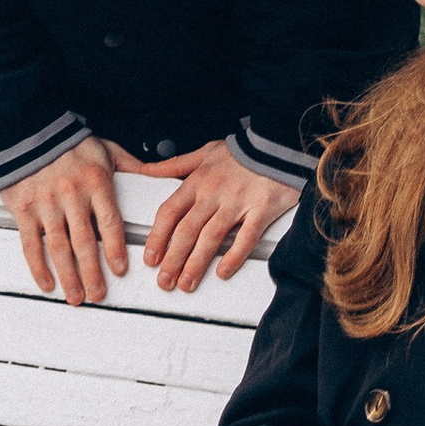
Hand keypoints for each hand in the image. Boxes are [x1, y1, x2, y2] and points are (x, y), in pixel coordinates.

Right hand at [1, 136, 127, 305]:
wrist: (28, 128)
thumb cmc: (69, 142)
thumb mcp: (106, 149)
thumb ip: (132, 166)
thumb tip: (159, 174)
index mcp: (96, 183)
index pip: (110, 222)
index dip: (115, 250)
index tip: (120, 270)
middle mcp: (71, 196)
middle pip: (84, 242)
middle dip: (92, 273)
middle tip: (98, 294)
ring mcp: (46, 204)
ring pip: (58, 248)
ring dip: (68, 276)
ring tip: (76, 296)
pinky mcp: (24, 209)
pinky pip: (30, 243)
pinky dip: (38, 266)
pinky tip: (47, 282)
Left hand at [136, 140, 297, 294]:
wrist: (278, 143)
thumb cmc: (242, 151)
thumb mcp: (204, 152)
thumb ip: (174, 165)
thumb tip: (146, 169)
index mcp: (198, 181)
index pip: (170, 212)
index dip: (157, 237)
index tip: (150, 257)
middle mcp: (214, 193)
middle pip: (187, 230)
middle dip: (173, 259)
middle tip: (165, 281)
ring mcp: (237, 202)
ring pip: (211, 237)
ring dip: (196, 263)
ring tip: (187, 283)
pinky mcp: (262, 209)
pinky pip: (246, 237)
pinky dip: (234, 256)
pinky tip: (223, 271)